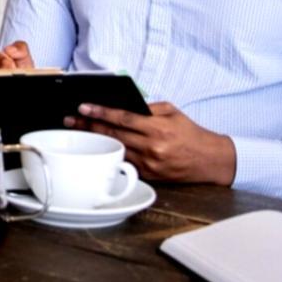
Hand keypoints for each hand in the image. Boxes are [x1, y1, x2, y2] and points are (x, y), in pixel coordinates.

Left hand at [66, 101, 235, 184]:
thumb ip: (148, 108)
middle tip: (71, 119)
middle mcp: (153, 147)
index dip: (100, 112)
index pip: (123, 118)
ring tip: (78, 131)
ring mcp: (150, 164)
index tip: (83, 107)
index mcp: (158, 128)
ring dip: (95, 140)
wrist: (210, 160)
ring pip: (115, 149)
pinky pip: (125, 163)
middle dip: (89, 125)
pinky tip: (97, 147)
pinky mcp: (149, 176)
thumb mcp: (173, 112)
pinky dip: (110, 154)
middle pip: (113, 134)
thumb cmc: (191, 133)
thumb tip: (122, 105)